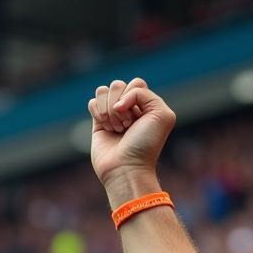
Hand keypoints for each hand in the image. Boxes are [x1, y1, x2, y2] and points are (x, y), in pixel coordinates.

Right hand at [87, 77, 174, 198]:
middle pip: (118, 85)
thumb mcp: (160, 114)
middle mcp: (129, 108)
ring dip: (108, 110)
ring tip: (116, 129)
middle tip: (126, 127)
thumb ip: (143, 93)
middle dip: (120, 106)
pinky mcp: (98, 123)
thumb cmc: (145, 145)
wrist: (127, 169)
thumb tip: (117, 103)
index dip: (133, 97)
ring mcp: (112, 115)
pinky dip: (98, 113)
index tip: (136, 119)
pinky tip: (106, 129)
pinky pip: (92, 102)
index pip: (136, 83)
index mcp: (146, 105)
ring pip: (103, 91)